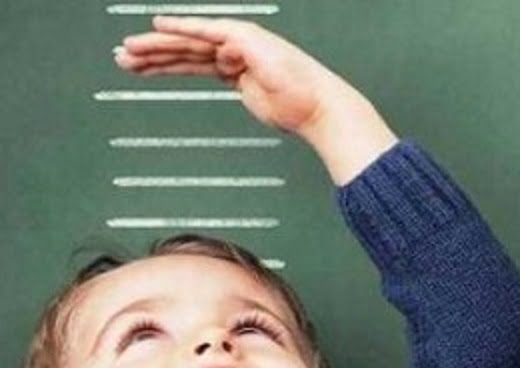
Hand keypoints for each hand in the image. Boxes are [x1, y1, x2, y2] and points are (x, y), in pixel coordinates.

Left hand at [116, 16, 398, 184]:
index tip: (140, 67)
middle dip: (151, 54)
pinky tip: (158, 26)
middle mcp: (235, 50)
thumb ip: (243, 90)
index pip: (193, 61)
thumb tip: (233, 83)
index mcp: (237, 66)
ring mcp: (239, 42)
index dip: (164, 63)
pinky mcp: (244, 39)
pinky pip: (206, 33)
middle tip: (122, 57)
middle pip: (185, 50)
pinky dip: (182, 28)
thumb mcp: (260, 102)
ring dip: (156, 46)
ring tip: (127, 51)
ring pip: (189, 42)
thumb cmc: (298, 108)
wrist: (318, 107)